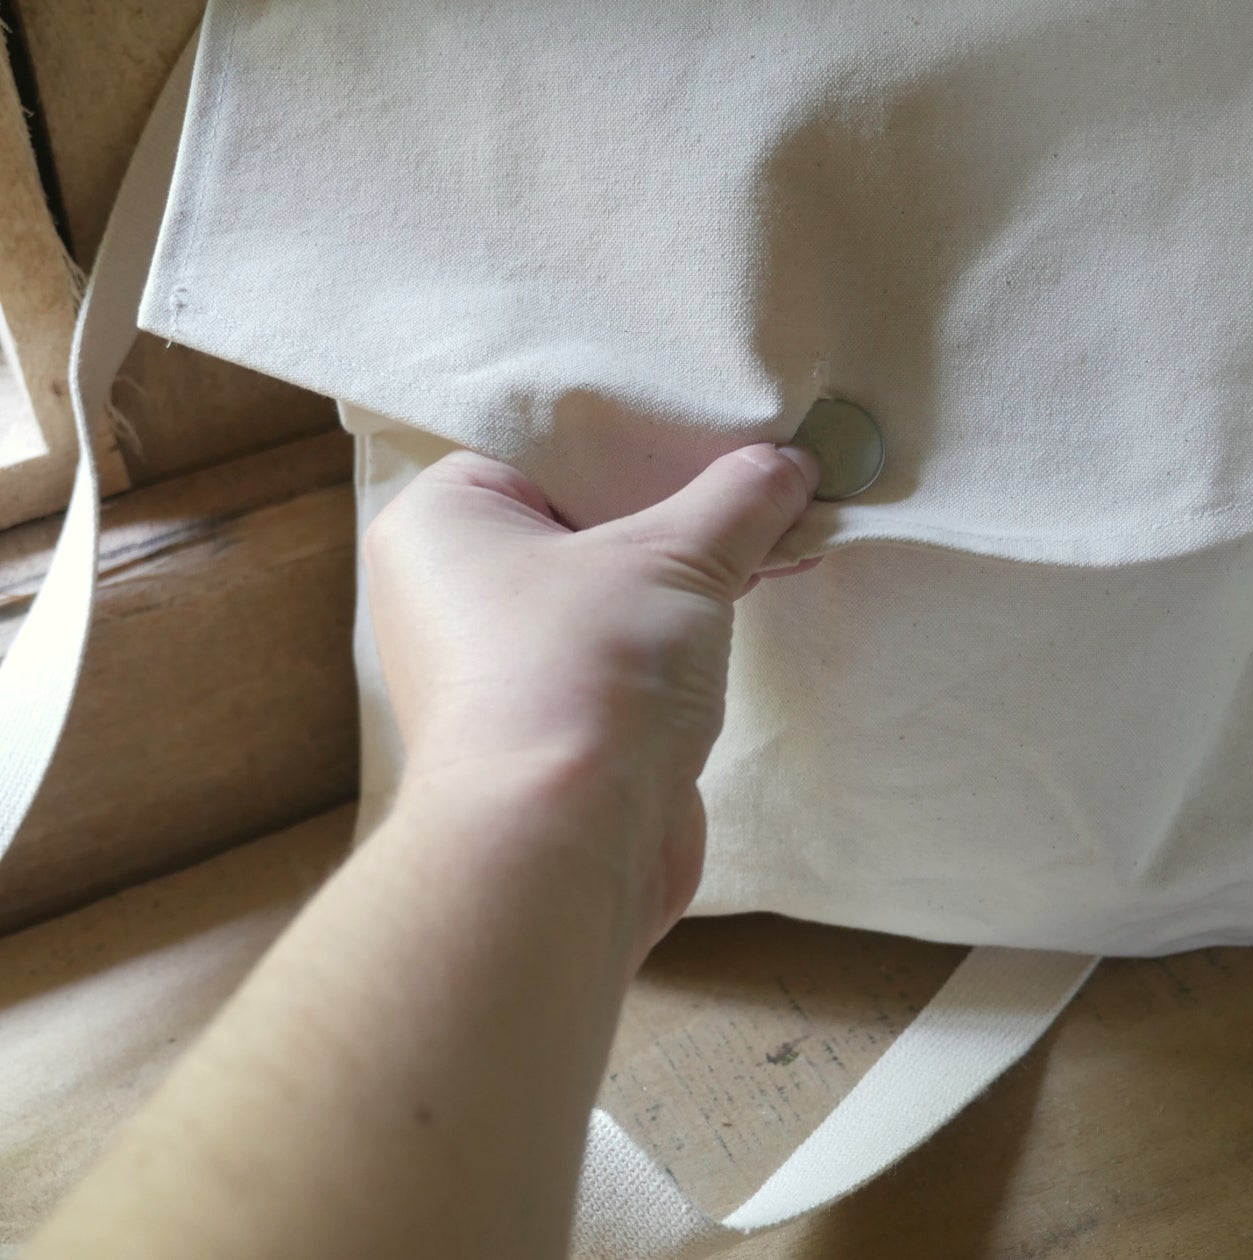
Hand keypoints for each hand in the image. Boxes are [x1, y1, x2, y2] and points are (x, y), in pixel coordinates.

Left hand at [361, 444, 818, 961]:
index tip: (716, 417)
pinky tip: (759, 587)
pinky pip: (627, 642)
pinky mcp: (556, 717)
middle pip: (587, 512)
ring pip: (612, 583)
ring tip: (776, 522)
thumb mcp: (673, 558)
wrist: (564, 851)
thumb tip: (791, 461)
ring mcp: (503, 658)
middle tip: (760, 466)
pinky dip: (685, 622)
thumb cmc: (582, 673)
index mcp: (444, 519)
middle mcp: (455, 586)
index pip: (546, 443)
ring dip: (691, 565)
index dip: (638, 431)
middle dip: (679, 501)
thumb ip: (737, 499)